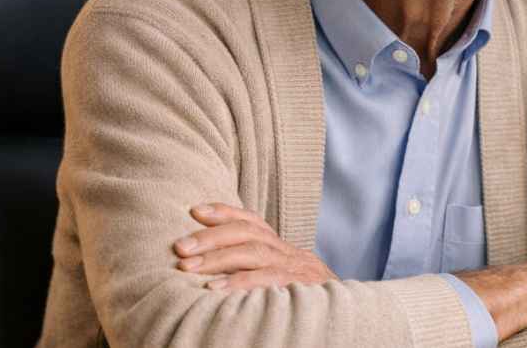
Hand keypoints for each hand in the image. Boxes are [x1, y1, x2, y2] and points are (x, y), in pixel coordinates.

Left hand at [173, 203, 338, 290]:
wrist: (346, 316)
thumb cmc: (307, 301)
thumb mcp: (284, 279)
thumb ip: (258, 270)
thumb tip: (214, 271)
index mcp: (284, 249)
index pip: (253, 221)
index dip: (225, 212)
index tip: (195, 210)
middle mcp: (290, 253)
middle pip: (248, 233)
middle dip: (211, 237)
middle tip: (179, 247)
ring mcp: (296, 269)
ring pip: (253, 252)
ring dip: (216, 258)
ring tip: (187, 268)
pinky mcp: (300, 287)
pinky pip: (267, 280)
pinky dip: (239, 283)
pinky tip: (214, 290)